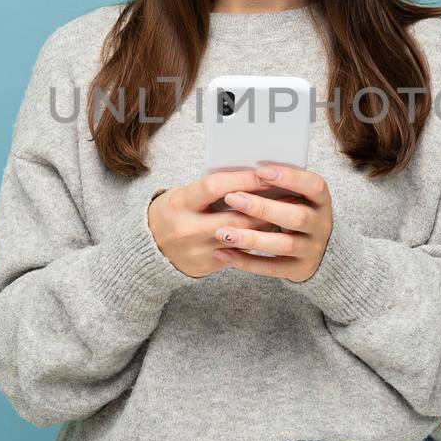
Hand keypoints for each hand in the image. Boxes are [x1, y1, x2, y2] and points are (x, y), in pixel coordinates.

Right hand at [147, 169, 288, 278]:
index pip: (214, 188)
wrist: (150, 247)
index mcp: (180, 203)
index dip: (242, 181)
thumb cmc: (173, 212)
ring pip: (242, 239)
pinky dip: (256, 241)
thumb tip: (252, 176)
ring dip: (267, 226)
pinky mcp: (206, 266)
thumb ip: (211, 189)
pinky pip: (239, 254)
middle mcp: (187, 229)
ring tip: (287, 215)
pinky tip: (272, 233)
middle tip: (291, 196)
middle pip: (236, 218)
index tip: (266, 174)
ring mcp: (198, 251)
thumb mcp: (183, 194)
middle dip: (266, 207)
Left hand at [212, 162, 332, 282]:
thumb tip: (244, 171)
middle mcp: (322, 225)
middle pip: (297, 217)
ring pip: (284, 245)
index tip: (260, 171)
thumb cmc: (293, 210)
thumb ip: (278, 186)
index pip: (314, 186)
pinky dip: (247, 261)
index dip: (289, 178)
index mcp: (321, 200)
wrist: (311, 247)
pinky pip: (273, 268)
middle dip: (262, 208)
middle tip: (232, 198)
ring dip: (251, 238)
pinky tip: (224, 253)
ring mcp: (313, 249)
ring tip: (223, 233)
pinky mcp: (300, 269)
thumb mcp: (295, 195)